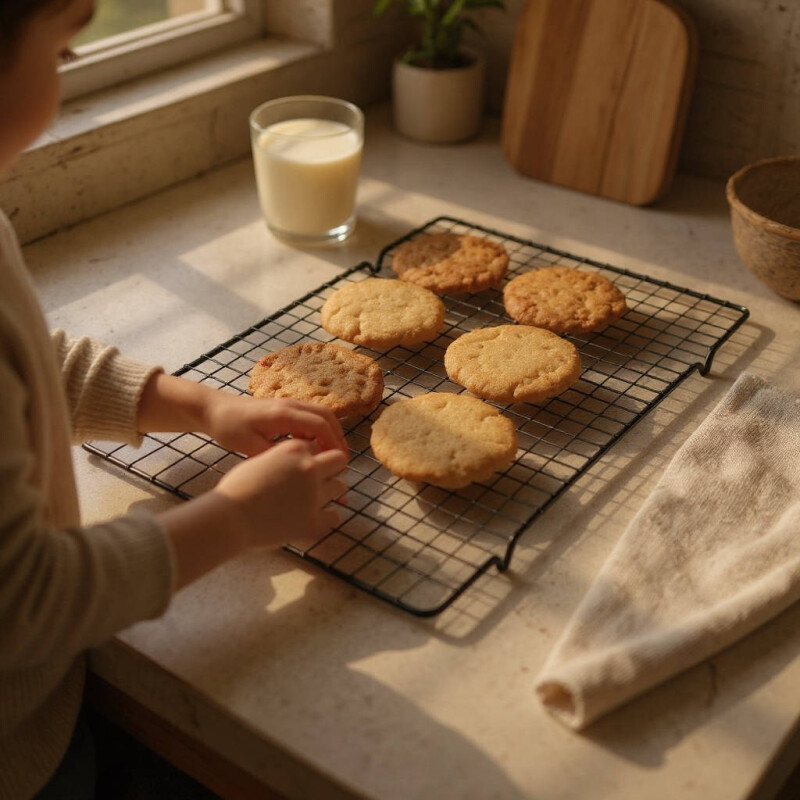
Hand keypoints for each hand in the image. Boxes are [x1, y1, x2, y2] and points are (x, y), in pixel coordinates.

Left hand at [201, 392, 348, 457]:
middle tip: (342, 459)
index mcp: (283, 414)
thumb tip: (300, 466)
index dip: (333, 444)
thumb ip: (275, 456)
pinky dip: (318, 430)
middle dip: (338, 437)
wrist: (213, 409)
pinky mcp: (284, 407)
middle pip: (326, 416)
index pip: (320, 425)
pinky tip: (312, 447)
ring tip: (331, 455)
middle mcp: (290, 404)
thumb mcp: (249, 448)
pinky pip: (309, 416)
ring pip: (320, 414)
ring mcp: (288, 403)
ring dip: (329, 432)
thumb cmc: (228, 428)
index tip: (339, 462)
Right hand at [213, 438, 347, 551]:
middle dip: (331, 468)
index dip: (311, 455)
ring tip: (317, 499)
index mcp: (294, 450)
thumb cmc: (235, 489)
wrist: (229, 517)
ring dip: (331, 492)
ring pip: (340, 487)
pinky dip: (326, 518)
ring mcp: (314, 494)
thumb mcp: (258, 461)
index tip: (307, 465)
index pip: (316, 446)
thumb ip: (280, 459)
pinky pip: (334, 517)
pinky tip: (315, 519)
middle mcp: (309, 468)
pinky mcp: (314, 521)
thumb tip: (289, 465)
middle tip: (320, 479)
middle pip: (338, 460)